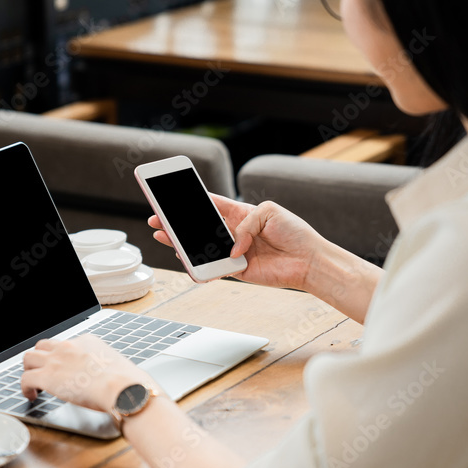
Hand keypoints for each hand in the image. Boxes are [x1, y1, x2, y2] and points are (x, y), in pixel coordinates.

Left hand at [20, 335, 153, 412]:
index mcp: (86, 341)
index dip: (61, 357)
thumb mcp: (118, 366)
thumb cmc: (127, 382)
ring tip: (33, 384)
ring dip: (29, 370)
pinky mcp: (47, 377)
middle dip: (40, 359)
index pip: (66, 344)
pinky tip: (31, 396)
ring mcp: (56, 360)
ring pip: (28, 357)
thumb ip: (109, 369)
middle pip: (42, 346)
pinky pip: (25, 378)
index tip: (64, 368)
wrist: (123, 389)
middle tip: (43, 372)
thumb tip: (115, 379)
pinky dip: (25, 388)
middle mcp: (68, 346)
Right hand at [148, 194, 325, 290]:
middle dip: (177, 223)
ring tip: (163, 236)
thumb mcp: (270, 212)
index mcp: (241, 214)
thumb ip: (246, 224)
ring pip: (201, 247)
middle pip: (199, 227)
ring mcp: (233, 252)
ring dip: (181, 243)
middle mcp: (234, 232)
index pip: (211, 205)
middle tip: (157, 219)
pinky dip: (199, 266)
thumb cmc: (295, 232)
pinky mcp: (236, 271)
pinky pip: (213, 269)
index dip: (191, 201)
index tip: (172, 196)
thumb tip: (232, 248)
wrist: (309, 260)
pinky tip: (184, 259)